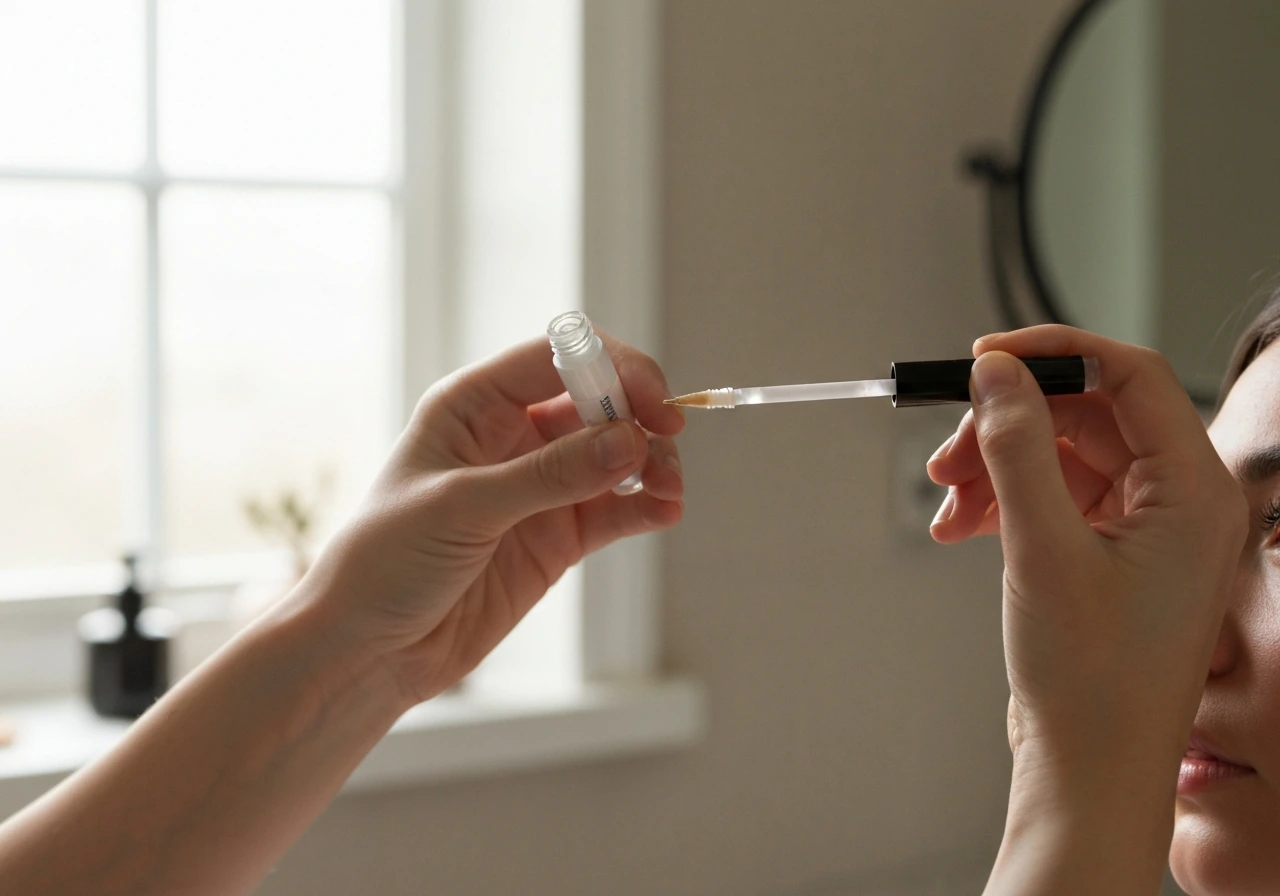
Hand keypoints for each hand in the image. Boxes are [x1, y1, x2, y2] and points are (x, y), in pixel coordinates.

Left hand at [294, 333, 684, 703]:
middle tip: (667, 444)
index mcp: (473, 406)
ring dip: (651, 463)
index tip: (653, 400)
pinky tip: (665, 513)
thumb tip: (629, 441)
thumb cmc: (384, 562)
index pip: (557, 357)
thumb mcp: (461, 508)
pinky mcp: (557, 537)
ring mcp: (538, 488)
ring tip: (668, 491)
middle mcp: (511, 436)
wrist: (367, 650)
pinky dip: (646, 506)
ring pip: (616, 455)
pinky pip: (615, 509)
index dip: (612, 367)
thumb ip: (548, 475)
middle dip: (639, 416)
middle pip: (598, 401)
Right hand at [928, 326, 1246, 781]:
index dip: (1054, 355)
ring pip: (1059, 457)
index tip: (985, 358)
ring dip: (995, 468)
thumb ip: (1018, 450)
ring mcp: (1142, 530)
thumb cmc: (1093, 681)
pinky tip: (959, 527)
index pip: (1131, 376)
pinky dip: (1001, 503)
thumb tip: (995, 374)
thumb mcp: (1043, 550)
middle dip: (1007, 428)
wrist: (1090, 771)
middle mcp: (1177, 502)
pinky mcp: (1107, 555)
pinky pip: (1051, 498)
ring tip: (946, 506)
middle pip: (1084, 418)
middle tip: (947, 455)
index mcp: (1194, 492)